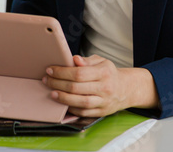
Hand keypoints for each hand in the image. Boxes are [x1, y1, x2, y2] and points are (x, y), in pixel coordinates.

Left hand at [43, 55, 158, 117]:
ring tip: (51, 92)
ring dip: (63, 98)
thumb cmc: (108, 73)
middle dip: (58, 83)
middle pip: (77, 88)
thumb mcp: (101, 61)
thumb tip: (74, 59)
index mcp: (104, 72)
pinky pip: (83, 113)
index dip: (62, 72)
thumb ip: (86, 61)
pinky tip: (62, 103)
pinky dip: (71, 108)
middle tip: (47, 80)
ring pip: (80, 102)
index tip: (50, 70)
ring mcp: (103, 102)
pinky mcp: (101, 112)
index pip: (79, 73)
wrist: (125, 89)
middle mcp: (105, 88)